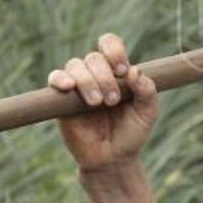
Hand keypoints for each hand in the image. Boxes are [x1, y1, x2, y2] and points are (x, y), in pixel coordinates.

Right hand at [47, 32, 158, 175]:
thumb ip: (147, 90)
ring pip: (75, 65)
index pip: (110, 44)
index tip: (123, 70)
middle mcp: (96, 75)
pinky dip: (60, 79)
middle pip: (94, 57)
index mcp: (117, 72)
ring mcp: (77, 86)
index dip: (114, 51)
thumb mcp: (147, 112)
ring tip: (97, 103)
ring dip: (88, 81)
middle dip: (105, 77)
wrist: (112, 158)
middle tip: (113, 100)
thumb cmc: (132, 132)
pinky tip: (69, 87)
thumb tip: (135, 70)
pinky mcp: (60, 100)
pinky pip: (54, 79)